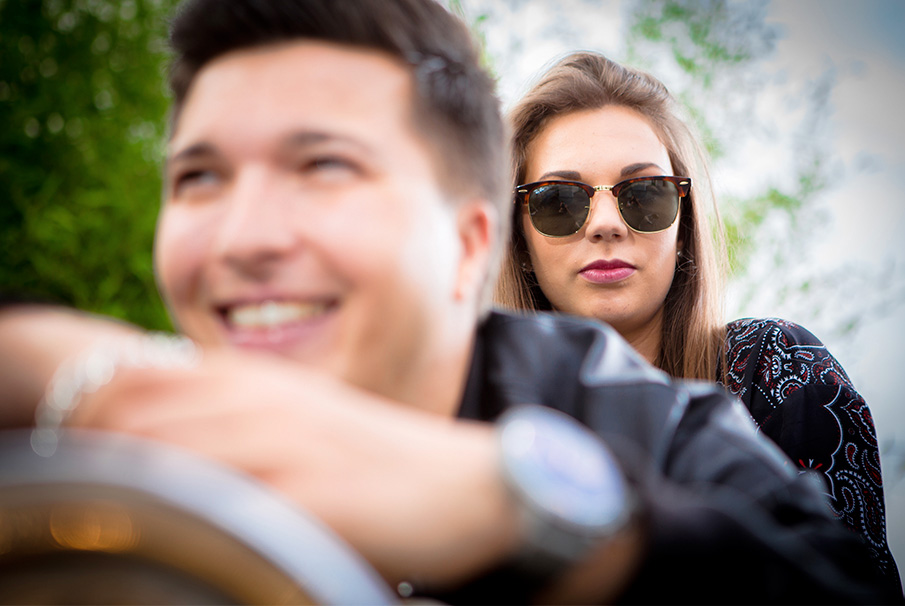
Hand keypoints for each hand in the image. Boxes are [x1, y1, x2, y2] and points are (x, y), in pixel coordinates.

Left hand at [68, 347, 519, 586]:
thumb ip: (239, 413)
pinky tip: (195, 541)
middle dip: (98, 456)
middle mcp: (261, 403)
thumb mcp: (304, 415)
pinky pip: (219, 508)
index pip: (136, 379)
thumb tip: (170, 433)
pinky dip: (188, 524)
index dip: (91, 416)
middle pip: (134, 418)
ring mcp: (283, 448)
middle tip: (110, 497)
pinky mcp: (307, 498)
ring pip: (163, 460)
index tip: (92, 457)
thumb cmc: (379, 457)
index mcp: (257, 379)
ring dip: (134, 493)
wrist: (463, 483)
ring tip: (146, 523)